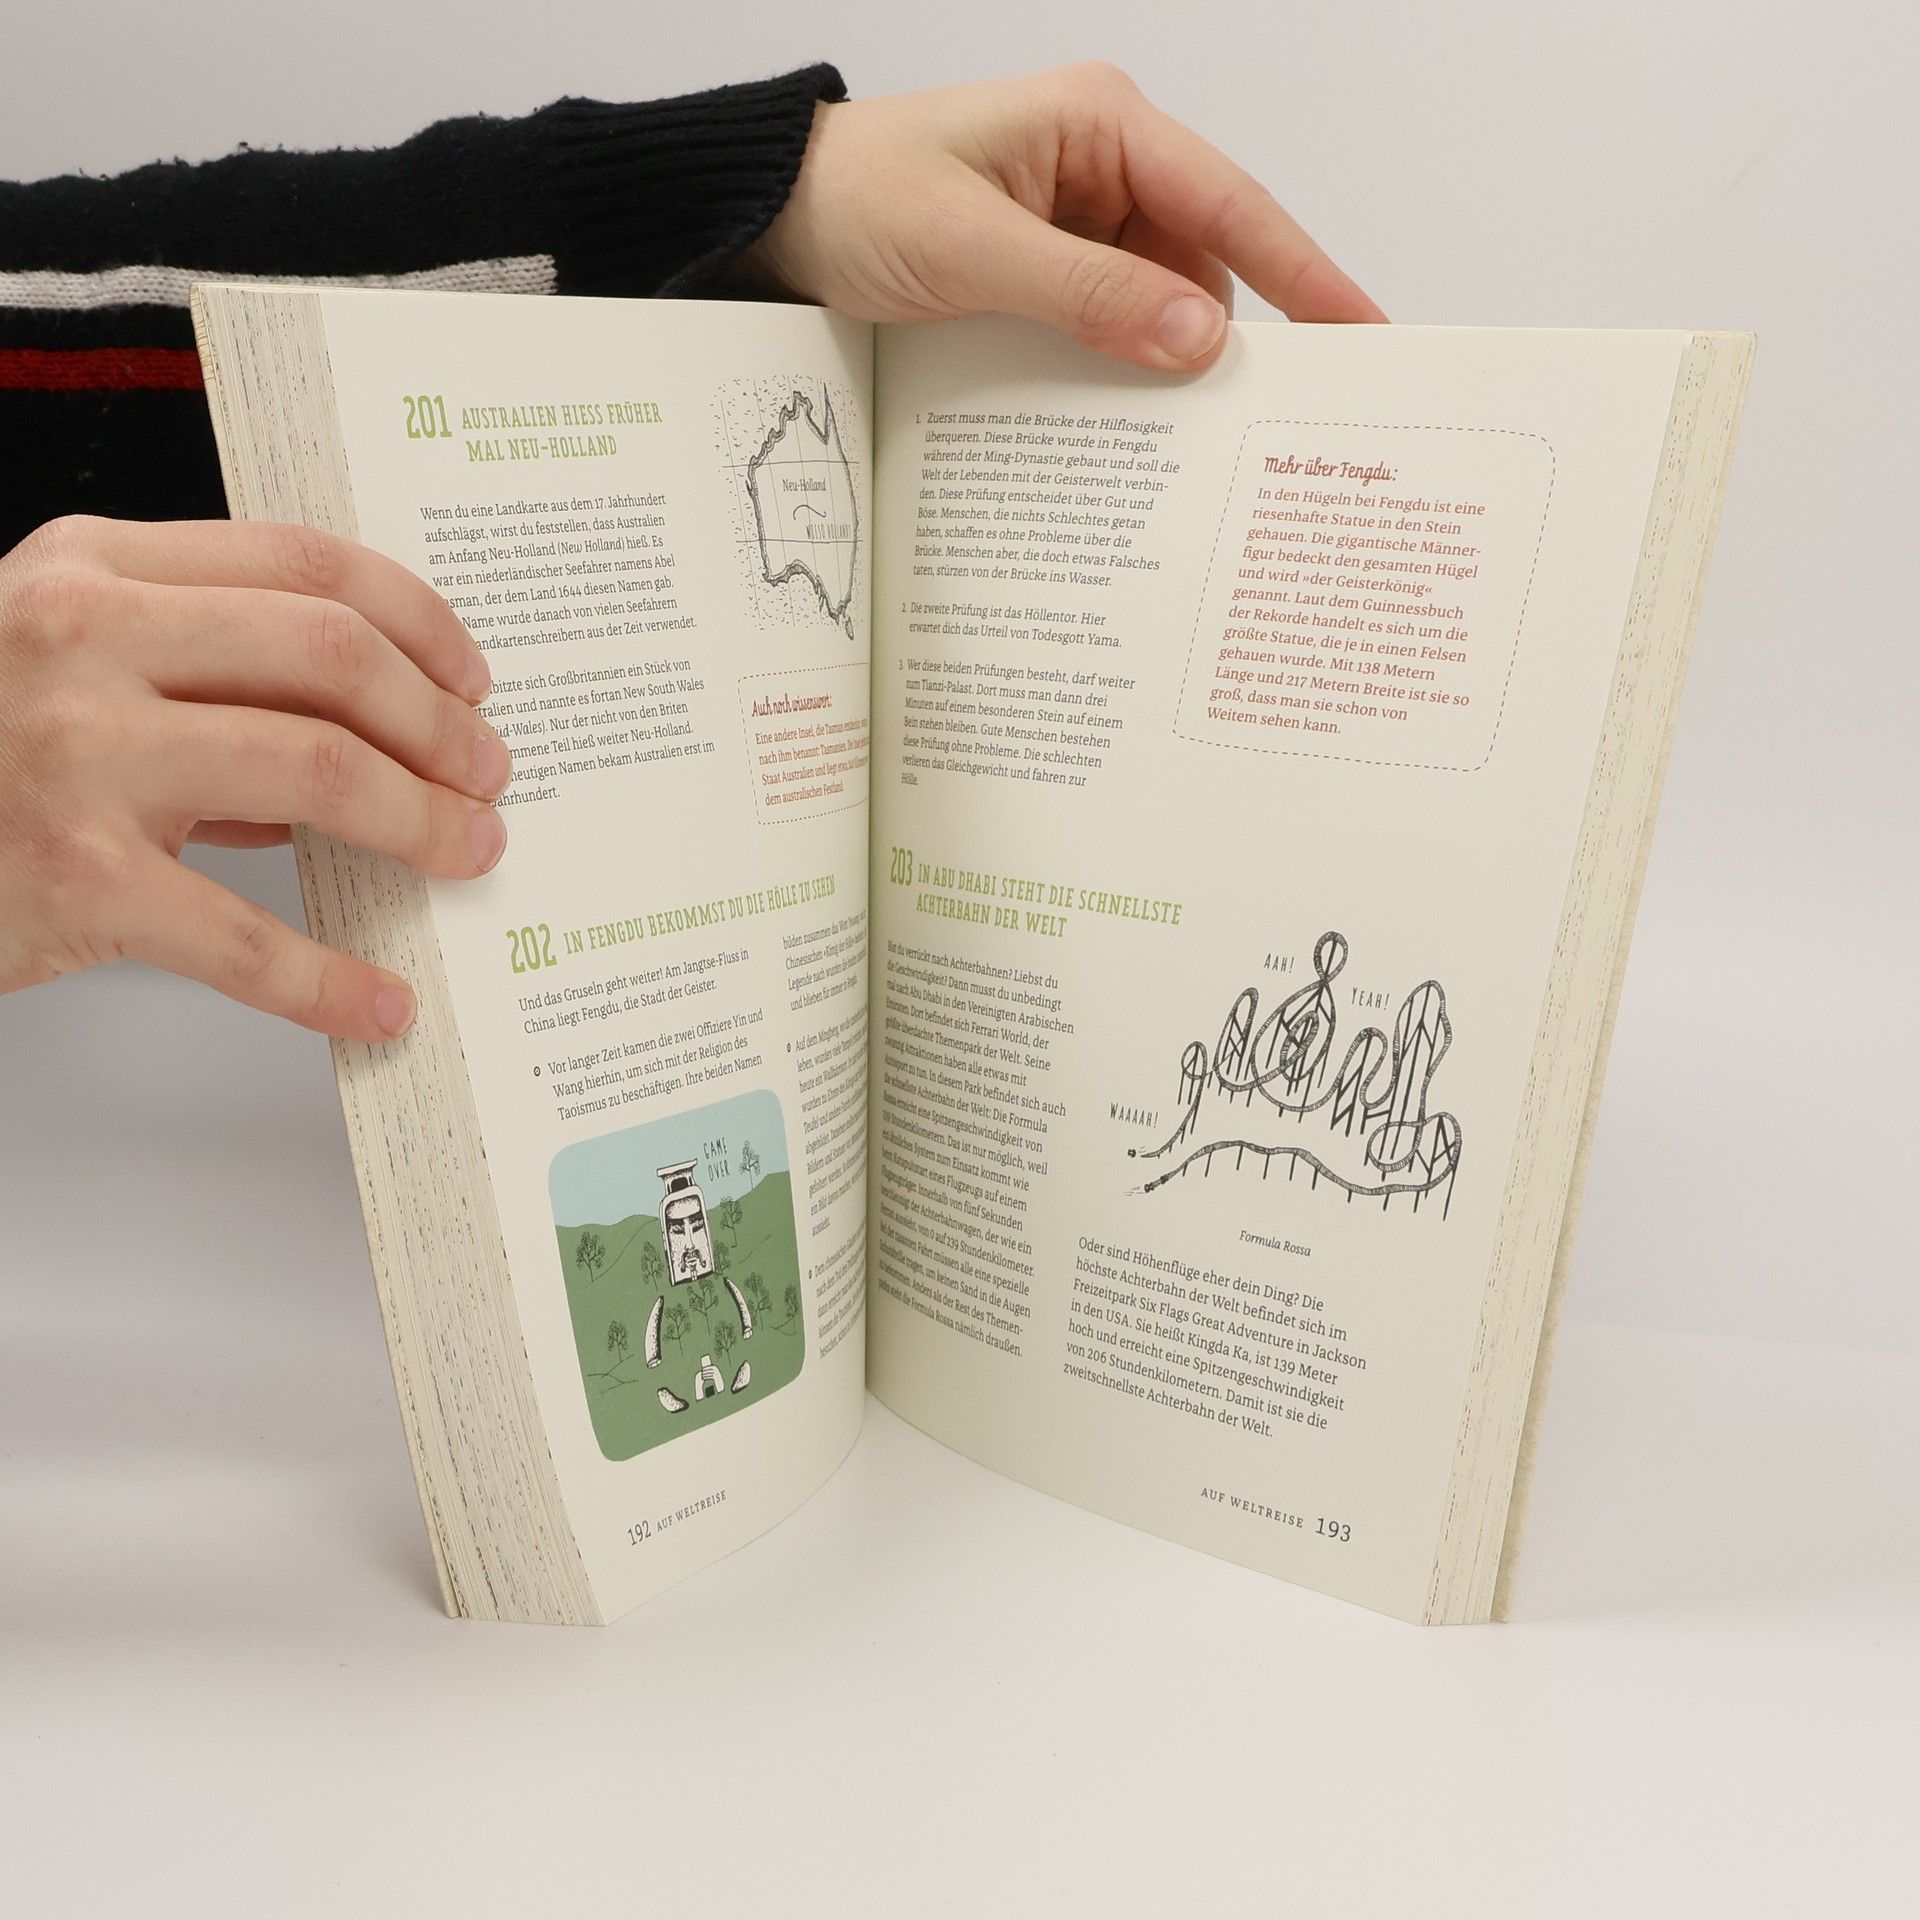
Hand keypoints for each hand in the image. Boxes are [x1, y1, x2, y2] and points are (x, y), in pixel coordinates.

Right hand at [0, 515, 511, 1040]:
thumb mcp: (68, 658)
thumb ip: (203, 673)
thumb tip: (366, 736)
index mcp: (94, 569)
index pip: (304, 566)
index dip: (418, 622)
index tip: (471, 677)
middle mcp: (83, 641)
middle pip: (330, 656)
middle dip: (439, 723)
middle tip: (488, 774)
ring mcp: (76, 758)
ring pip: (317, 769)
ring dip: (421, 820)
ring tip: (468, 852)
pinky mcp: (75, 880)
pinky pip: (243, 938)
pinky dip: (330, 981)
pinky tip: (381, 1004)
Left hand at [747, 62, 1384, 370]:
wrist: (774, 219)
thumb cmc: (855, 199)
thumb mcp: (969, 249)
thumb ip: (1086, 294)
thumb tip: (1198, 337)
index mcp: (1100, 123)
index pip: (1228, 200)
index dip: (1305, 270)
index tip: (1365, 331)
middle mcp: (1106, 166)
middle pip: (1206, 261)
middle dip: (1234, 338)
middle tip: (1278, 425)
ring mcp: (1082, 221)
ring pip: (1164, 304)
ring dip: (1167, 368)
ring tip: (1189, 442)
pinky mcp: (1055, 271)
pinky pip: (1115, 326)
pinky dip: (1122, 373)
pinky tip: (1125, 422)